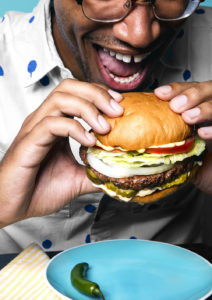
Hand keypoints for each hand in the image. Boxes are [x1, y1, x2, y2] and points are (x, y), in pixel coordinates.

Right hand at [0, 79, 122, 226]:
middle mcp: (44, 121)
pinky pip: (52, 124)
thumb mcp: (77, 179)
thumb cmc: (39, 190)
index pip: (76, 94)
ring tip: (106, 126)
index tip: (119, 104)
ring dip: (88, 108)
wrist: (13, 207)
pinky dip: (74, 129)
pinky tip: (89, 141)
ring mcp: (35, 129)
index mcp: (55, 125)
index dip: (99, 94)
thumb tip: (118, 171)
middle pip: (69, 88)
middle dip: (97, 94)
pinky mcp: (29, 142)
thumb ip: (96, 172)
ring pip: (60, 99)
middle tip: (117, 110)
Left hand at [155, 81, 211, 194]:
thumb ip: (162, 135)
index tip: (159, 93)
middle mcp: (210, 108)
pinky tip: (203, 133)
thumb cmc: (193, 157)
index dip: (175, 89)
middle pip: (206, 90)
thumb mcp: (176, 142)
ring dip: (203, 110)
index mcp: (198, 104)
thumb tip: (131, 136)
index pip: (188, 89)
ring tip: (188, 117)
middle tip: (175, 106)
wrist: (211, 173)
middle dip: (190, 95)